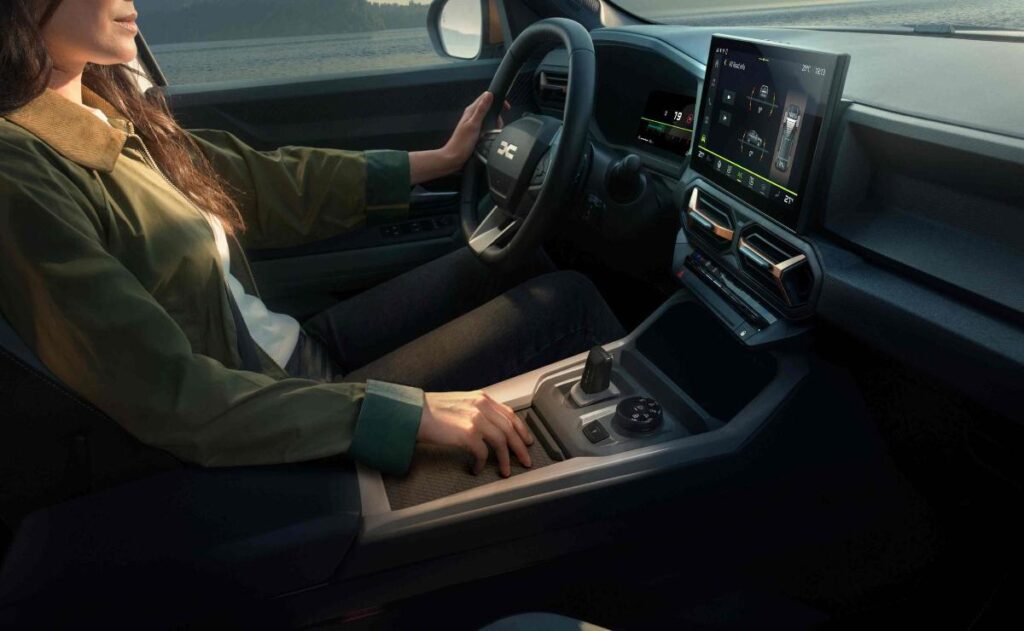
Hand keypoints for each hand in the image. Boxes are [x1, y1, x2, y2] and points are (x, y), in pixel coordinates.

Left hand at [408, 92, 510, 184]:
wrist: (454, 158)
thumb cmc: (461, 143)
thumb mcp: (474, 124)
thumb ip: (481, 109)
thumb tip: (489, 94)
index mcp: (471, 110)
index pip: (485, 97)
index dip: (497, 99)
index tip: (506, 107)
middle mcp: (472, 115)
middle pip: (489, 107)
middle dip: (497, 114)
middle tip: (499, 124)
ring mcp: (473, 123)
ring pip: (488, 117)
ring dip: (495, 122)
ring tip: (495, 131)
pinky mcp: (475, 131)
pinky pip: (486, 126)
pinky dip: (491, 129)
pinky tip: (491, 135)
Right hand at [417, 390, 535, 476]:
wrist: (412, 412)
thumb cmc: (430, 410)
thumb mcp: (459, 403)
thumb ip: (476, 411)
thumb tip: (488, 427)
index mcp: (481, 398)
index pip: (510, 413)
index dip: (521, 429)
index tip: (526, 440)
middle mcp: (482, 406)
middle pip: (511, 428)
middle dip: (521, 447)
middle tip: (525, 460)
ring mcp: (476, 419)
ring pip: (502, 441)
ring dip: (506, 458)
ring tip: (506, 470)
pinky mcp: (468, 434)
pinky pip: (483, 453)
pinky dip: (483, 463)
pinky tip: (477, 468)